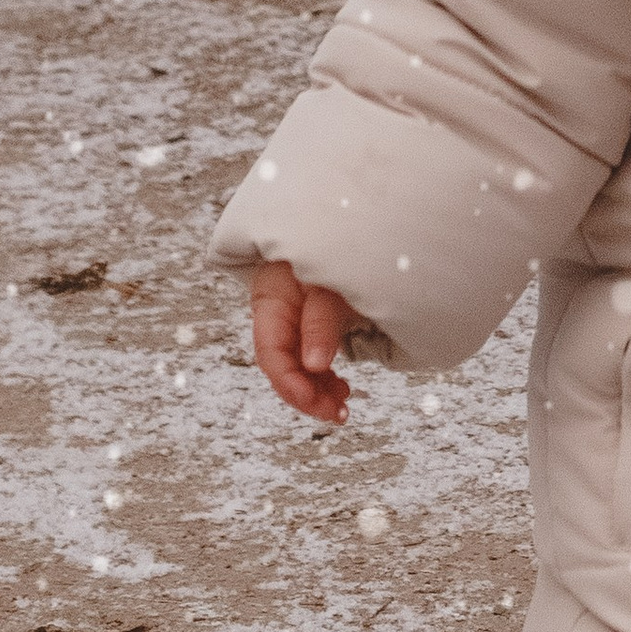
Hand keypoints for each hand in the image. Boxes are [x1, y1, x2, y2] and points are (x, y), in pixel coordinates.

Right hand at [247, 258, 366, 422]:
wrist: (359, 218)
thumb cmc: (341, 245)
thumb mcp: (331, 284)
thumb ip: (321, 321)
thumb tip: (314, 365)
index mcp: (271, 297)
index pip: (272, 353)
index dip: (292, 385)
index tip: (320, 404)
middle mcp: (278, 309)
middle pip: (283, 363)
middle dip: (308, 393)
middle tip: (340, 413)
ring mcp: (295, 314)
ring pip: (298, 363)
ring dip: (318, 388)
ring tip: (343, 402)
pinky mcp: (314, 318)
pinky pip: (312, 354)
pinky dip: (325, 374)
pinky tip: (341, 386)